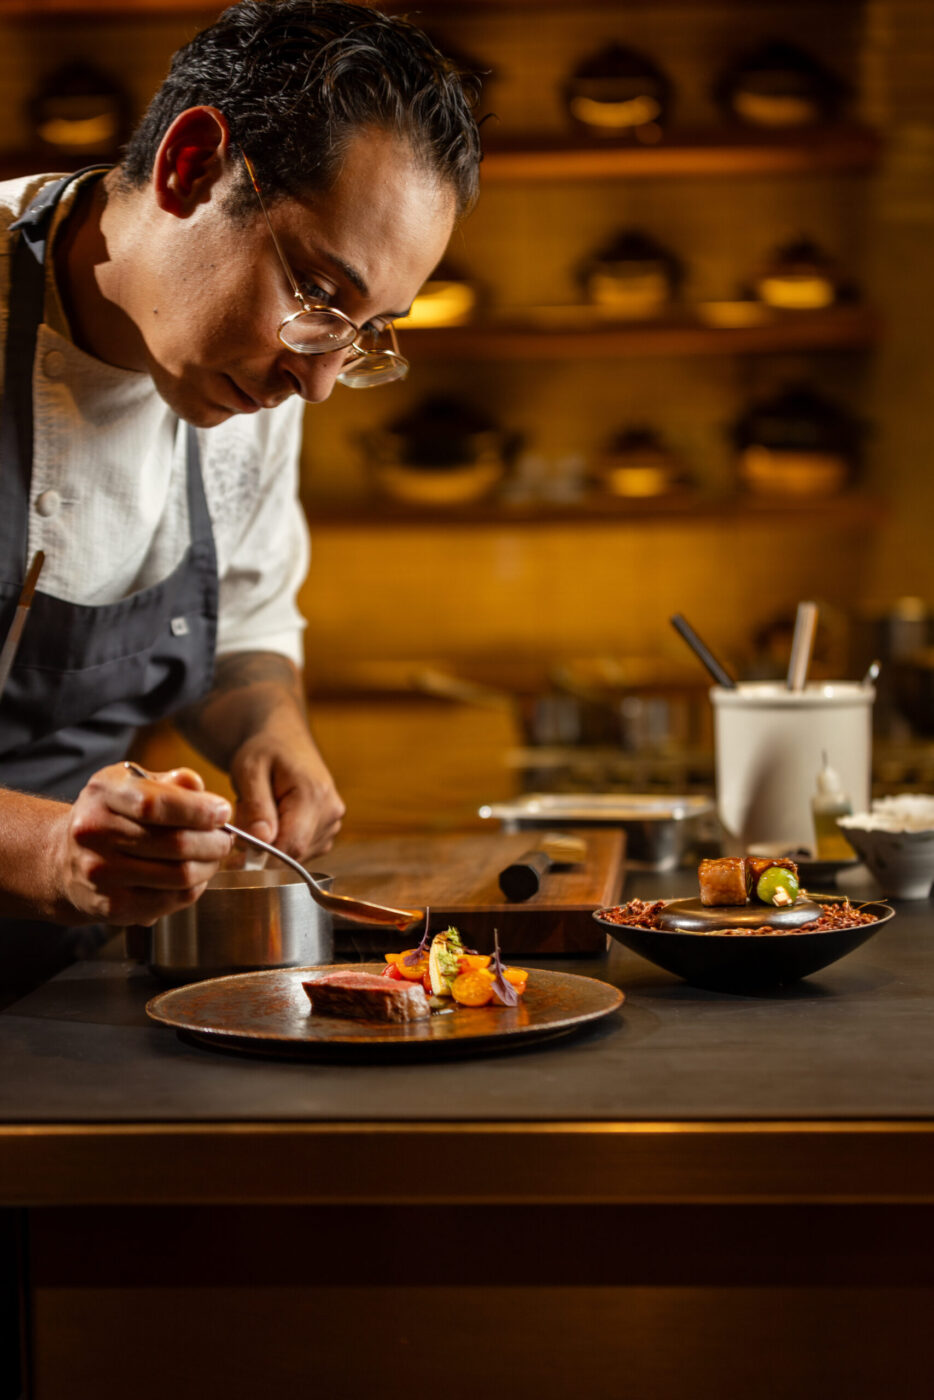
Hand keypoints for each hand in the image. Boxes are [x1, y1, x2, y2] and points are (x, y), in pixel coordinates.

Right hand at [53, 763, 233, 925]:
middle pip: (175, 844)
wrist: (64, 859)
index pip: (155, 804)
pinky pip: (171, 900)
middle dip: (214, 842)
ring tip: (213, 857)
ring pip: (179, 876)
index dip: (198, 810)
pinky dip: (194, 888)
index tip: (222, 812)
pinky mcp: (111, 905)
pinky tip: (193, 876)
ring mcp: (101, 873)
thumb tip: (199, 788)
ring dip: (209, 867)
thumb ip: (171, 783)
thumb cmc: (112, 815)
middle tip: (225, 839)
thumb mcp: (134, 784)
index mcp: (104, 793)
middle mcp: (95, 832)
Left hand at [227, 712, 344, 860]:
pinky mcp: (327, 831)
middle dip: (262, 847)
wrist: (285, 740)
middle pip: (292, 853)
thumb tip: (262, 840)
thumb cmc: (264, 750)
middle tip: (244, 817)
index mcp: (314, 795)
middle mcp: (331, 812)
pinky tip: (273, 819)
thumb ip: (256, 806)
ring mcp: (333, 823)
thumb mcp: (249, 769)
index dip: (262, 858)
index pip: (292, 845)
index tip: (233, 856)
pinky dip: (280, 843)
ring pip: (295, 856)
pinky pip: (300, 852)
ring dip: (271, 845)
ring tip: (260, 812)